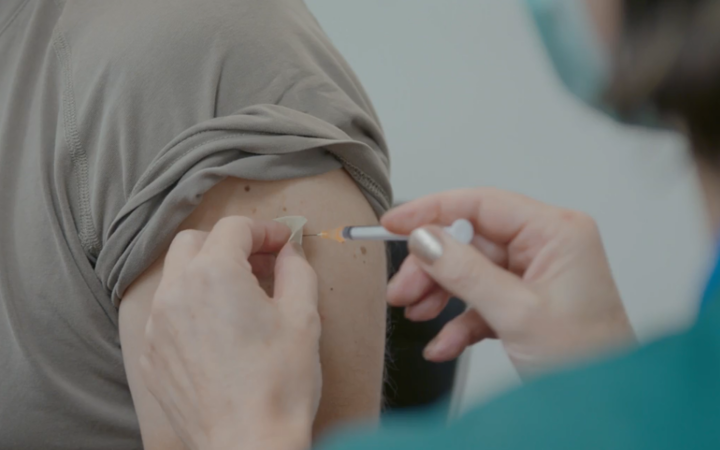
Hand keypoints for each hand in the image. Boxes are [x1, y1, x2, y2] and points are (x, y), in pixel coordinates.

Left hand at [140, 217, 319, 449]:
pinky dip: (191, 306)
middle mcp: (175, 293)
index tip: (285, 243)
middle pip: (195, 242)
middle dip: (229, 243)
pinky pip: (166, 313)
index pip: (235, 228)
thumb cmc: (280, 383)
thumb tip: (290, 250)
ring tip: (240, 296)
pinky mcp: (152, 355)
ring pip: (176, 276)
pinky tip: (218, 329)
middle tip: (261, 262)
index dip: (265, 229)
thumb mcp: (303, 316)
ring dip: (207, 272)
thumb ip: (296, 269)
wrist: (250, 444)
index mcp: (214, 275)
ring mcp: (157, 326)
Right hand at [383, 188, 633, 375]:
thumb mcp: (517, 314)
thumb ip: (465, 272)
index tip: (394, 224)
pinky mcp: (527, 302)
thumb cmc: (587, 361)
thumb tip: (424, 239)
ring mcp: (536, 275)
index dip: (432, 211)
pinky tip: (443, 344)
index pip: (482, 204)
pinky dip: (459, 321)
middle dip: (432, 267)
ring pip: (471, 270)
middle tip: (402, 291)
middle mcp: (547, 246)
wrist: (601, 412)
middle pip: (470, 241)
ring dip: (440, 293)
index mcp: (556, 232)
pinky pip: (481, 300)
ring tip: (415, 314)